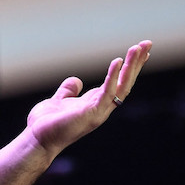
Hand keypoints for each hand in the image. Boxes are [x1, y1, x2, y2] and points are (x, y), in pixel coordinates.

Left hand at [26, 40, 152, 155]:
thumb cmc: (46, 124)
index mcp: (95, 103)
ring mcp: (98, 111)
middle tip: (147, 43)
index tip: (141, 52)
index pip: (118, 83)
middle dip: (136, 63)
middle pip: (125, 82)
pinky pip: (107, 93)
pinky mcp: (92, 114)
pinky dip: (113, 77)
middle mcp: (101, 107)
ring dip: (131, 66)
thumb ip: (68, 91)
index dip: (129, 67)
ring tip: (139, 48)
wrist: (37, 140)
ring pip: (121, 86)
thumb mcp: (59, 101)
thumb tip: (76, 81)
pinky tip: (118, 61)